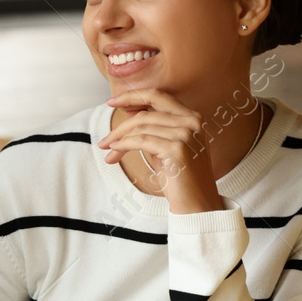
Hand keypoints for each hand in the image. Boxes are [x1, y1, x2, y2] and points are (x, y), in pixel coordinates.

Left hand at [95, 88, 223, 212]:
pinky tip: (114, 151)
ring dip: (118, 138)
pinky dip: (124, 145)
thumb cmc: (180, 177)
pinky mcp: (177, 149)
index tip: (112, 101)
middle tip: (104, 136)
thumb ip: (154, 128)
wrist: (197, 204)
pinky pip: (141, 140)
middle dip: (120, 123)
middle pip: (146, 112)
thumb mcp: (167, 146)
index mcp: (192, 117)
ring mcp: (186, 134)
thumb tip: (129, 110)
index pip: (158, 96)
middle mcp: (192, 122)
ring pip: (141, 126)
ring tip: (107, 149)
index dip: (133, 96)